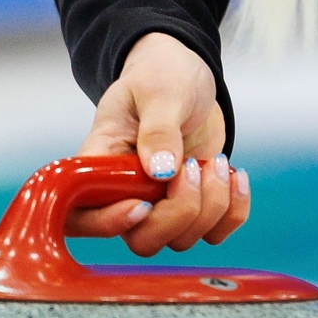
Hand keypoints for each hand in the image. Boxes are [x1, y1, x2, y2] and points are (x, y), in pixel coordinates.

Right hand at [64, 32, 250, 256]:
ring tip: (217, 161)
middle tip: (193, 167)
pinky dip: (233, 211)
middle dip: (178, 213)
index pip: (83, 217)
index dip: (109, 224)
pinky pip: (213, 233)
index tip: (144, 202)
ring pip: (181, 240)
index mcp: (100, 165)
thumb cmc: (160, 76)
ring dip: (211, 205)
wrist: (188, 78)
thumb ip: (158, 129)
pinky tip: (234, 175)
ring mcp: (159, 206)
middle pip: (142, 241)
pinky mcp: (192, 208)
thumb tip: (160, 172)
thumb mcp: (158, 92)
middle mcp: (125, 195)